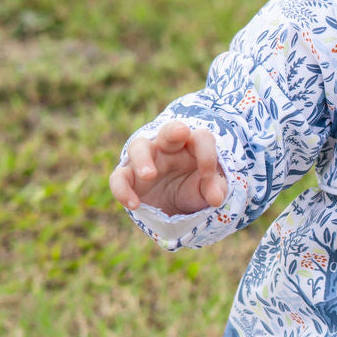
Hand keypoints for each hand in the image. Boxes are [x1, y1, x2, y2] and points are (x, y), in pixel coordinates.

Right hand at [110, 121, 226, 214]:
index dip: (207, 154)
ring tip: (149, 175)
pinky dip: (122, 189)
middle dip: (174, 130)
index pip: (201, 138)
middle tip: (181, 132)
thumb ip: (214, 189)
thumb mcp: (207, 191)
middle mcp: (168, 147)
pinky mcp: (129, 176)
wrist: (173, 205)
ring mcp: (146, 159)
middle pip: (168, 131)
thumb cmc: (193, 188)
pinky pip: (119, 177)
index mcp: (191, 146)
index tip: (208, 175)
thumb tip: (217, 198)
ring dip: (143, 159)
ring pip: (138, 146)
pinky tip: (134, 204)